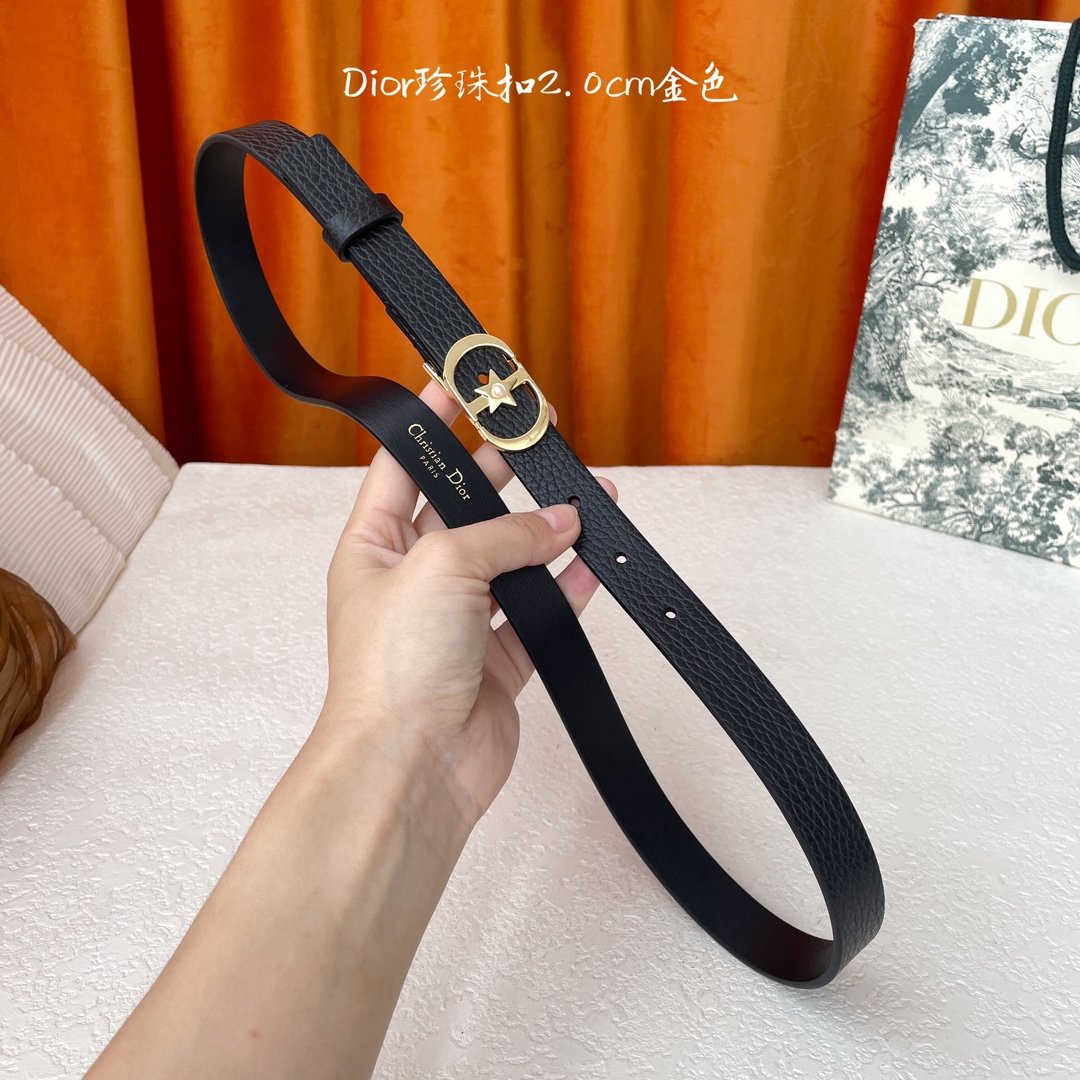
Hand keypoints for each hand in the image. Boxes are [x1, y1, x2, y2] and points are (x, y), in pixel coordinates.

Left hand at [316, 380, 616, 829]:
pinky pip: (537, 614)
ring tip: (588, 498)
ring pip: (509, 561)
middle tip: (540, 439)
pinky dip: (565, 589)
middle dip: (500, 474)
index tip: (458, 385)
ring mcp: (455, 623)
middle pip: (463, 510)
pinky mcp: (495, 663)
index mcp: (374, 547)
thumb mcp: (445, 566)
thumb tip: (560, 520)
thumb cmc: (393, 668)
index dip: (429, 425)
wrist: (411, 766)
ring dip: (547, 532)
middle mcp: (413, 581)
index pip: (402, 467)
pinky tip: (592, 564)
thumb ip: (507, 535)